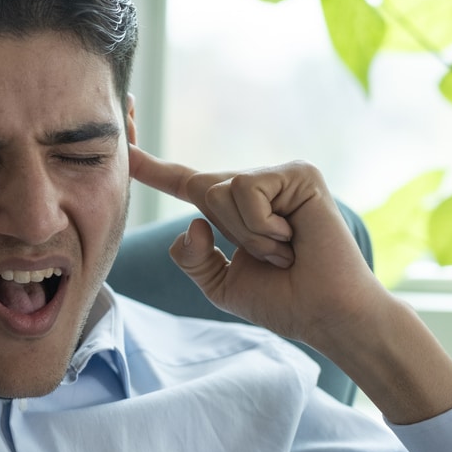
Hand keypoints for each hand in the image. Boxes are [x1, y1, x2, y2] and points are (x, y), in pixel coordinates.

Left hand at [127, 145, 382, 346]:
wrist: (326, 315)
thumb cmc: (283, 300)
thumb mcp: (219, 283)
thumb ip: (191, 256)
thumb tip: (193, 222)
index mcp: (230, 209)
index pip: (181, 181)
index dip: (149, 164)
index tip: (125, 137)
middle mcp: (253, 186)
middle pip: (200, 189)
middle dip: (227, 234)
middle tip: (272, 259)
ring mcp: (278, 176)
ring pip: (221, 189)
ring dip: (247, 234)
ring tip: (283, 250)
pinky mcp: (299, 173)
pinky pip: (247, 189)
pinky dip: (262, 225)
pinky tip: (293, 238)